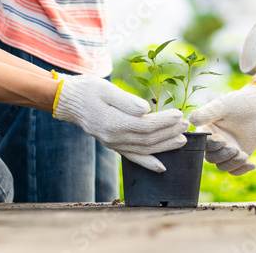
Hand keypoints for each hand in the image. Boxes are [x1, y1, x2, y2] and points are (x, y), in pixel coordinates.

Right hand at [53, 75, 188, 171]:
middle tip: (186, 125)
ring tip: (182, 140)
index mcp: (113, 122)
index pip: (145, 125)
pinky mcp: (113, 144)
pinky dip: (148, 163)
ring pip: (144, 149)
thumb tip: (146, 109)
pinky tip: (161, 167)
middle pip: (148, 139)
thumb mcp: (107, 88)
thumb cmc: (89, 90)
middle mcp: (114, 138)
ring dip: (165, 146)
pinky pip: (133, 157)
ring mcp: (113, 144)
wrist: (69, 101)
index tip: (179, 114)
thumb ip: (127, 101)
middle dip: (169, 132)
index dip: (164, 122)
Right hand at [188, 84, 255, 174]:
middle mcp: (214, 142)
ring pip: (223, 165)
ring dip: (233, 163)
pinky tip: (252, 164)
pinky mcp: (238, 155)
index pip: (203, 144)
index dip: (211, 145)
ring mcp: (226, 150)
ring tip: (243, 155)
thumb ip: (207, 113)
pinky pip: (235, 169)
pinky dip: (242, 169)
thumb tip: (190, 120)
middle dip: (223, 155)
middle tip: (235, 148)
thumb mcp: (222, 106)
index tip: (222, 139)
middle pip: (211, 158)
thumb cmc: (239, 103)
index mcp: (207, 130)